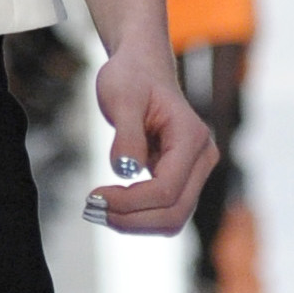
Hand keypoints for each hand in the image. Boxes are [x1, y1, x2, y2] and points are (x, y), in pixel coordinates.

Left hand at [91, 46, 218, 233]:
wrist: (142, 69)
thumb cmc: (132, 78)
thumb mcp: (122, 97)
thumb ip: (126, 135)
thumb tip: (125, 172)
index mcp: (191, 138)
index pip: (167, 189)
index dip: (130, 202)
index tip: (95, 195)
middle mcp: (201, 158)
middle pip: (175, 213)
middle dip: (131, 219)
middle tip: (92, 209)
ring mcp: (195, 171)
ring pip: (173, 219)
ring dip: (134, 223)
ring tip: (98, 210)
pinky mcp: (181, 179)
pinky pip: (165, 211)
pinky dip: (137, 217)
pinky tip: (111, 205)